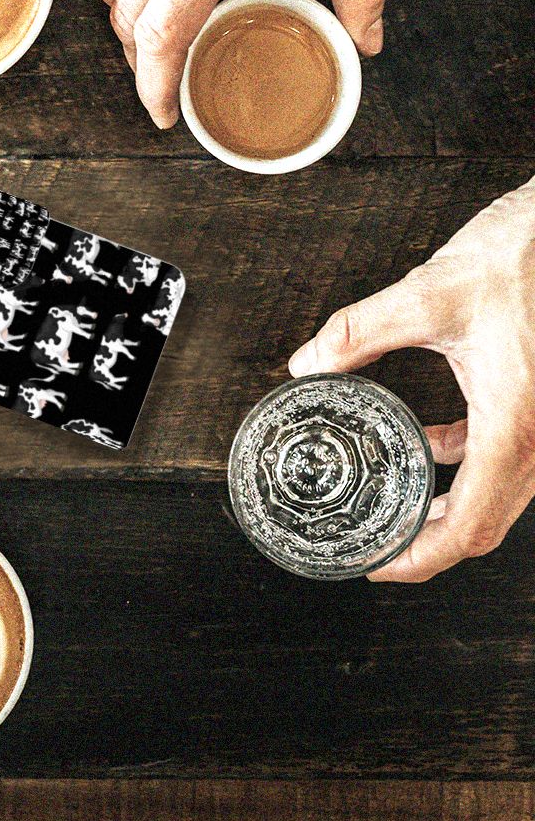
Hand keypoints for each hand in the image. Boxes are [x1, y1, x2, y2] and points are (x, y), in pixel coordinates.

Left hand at [289, 179, 534, 581]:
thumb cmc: (524, 255)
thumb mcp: (428, 294)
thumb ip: (357, 333)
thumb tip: (307, 363)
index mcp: (518, 423)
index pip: (471, 525)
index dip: (422, 557)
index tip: (379, 566)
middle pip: (487, 522)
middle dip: (430, 541)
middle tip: (378, 545)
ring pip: (499, 491)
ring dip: (447, 503)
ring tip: (396, 501)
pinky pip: (505, 452)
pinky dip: (464, 459)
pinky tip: (429, 442)